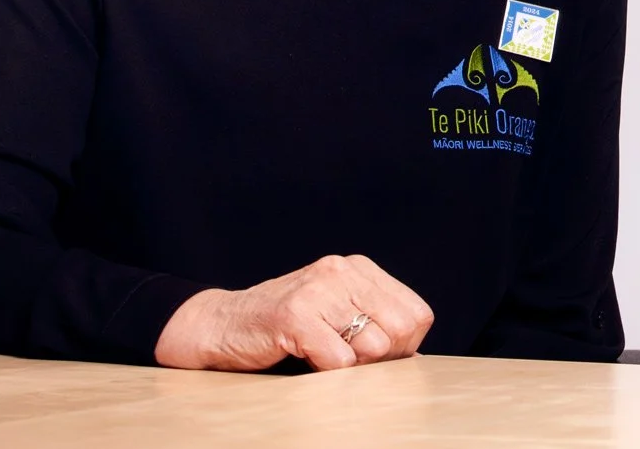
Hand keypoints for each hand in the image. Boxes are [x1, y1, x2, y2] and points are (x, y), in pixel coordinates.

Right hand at [155, 254, 434, 370]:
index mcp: (359, 269)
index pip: (417, 314)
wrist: (221, 324)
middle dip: (383, 359)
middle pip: (401, 330)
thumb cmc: (285, 327)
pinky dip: (326, 371)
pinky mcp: (295, 314)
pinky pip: (338, 360)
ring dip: (352, 365)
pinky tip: (304, 357)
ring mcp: (319, 289)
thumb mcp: (336, 314)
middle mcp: (343, 271)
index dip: (404, 345)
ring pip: (373, 347)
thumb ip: (374, 325)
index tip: (375, 356)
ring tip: (322, 355)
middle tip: (348, 361)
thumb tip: (413, 357)